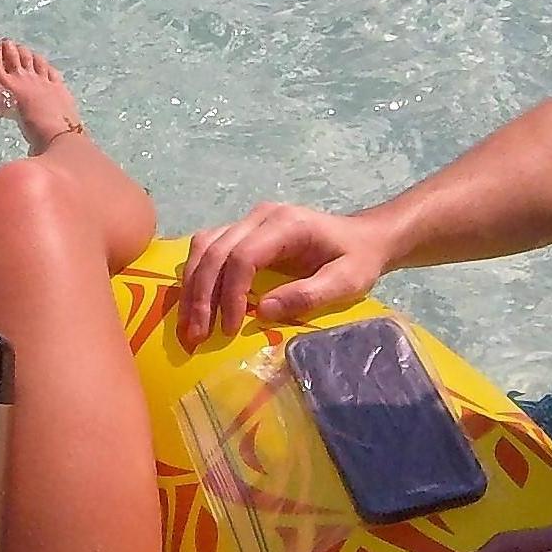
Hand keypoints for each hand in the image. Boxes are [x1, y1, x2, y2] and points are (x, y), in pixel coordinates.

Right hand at [176, 202, 392, 347]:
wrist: (363, 237)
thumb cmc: (357, 260)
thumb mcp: (347, 282)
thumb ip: (308, 295)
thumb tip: (263, 311)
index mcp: (287, 224)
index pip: (244, 255)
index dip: (231, 293)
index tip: (230, 329)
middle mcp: (261, 216)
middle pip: (216, 250)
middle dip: (201, 294)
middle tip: (196, 335)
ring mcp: (249, 221)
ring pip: (204, 246)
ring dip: (192, 286)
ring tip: (189, 325)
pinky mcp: (243, 232)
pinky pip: (209, 247)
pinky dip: (196, 275)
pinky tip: (194, 303)